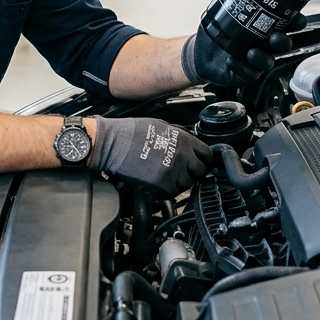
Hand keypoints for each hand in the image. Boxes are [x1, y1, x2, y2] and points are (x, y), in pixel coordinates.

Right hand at [87, 116, 211, 193]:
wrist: (111, 144)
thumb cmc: (130, 133)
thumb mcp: (160, 126)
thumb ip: (178, 138)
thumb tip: (188, 147)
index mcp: (183, 139)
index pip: (207, 155)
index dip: (204, 160)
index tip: (199, 164)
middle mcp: (181, 156)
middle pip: (200, 172)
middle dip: (191, 172)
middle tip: (179, 171)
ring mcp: (172, 172)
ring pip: (186, 185)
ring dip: (177, 182)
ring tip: (164, 175)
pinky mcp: (160, 185)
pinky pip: (171, 193)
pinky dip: (165, 191)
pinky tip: (155, 182)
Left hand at [187, 0, 307, 85]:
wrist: (201, 52)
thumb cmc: (220, 30)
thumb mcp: (222, 9)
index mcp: (266, 28)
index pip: (288, 25)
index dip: (297, 22)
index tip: (298, 19)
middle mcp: (264, 45)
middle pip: (283, 44)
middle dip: (283, 41)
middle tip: (275, 37)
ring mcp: (256, 60)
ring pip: (268, 61)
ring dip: (263, 58)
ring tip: (252, 52)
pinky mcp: (244, 73)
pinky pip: (248, 73)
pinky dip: (242, 68)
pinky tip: (233, 61)